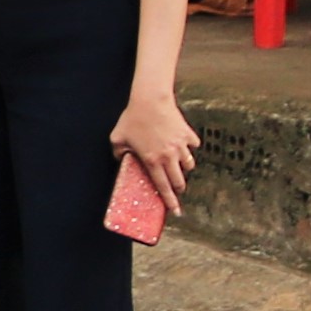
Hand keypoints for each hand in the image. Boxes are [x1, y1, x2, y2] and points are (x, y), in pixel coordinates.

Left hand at [111, 89, 199, 212]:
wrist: (150, 99)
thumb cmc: (132, 118)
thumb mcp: (117, 137)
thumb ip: (118, 152)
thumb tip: (121, 159)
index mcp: (152, 161)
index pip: (163, 187)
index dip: (170, 201)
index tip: (176, 212)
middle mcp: (169, 156)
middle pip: (180, 180)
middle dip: (178, 188)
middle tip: (176, 188)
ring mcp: (181, 146)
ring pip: (189, 165)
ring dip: (184, 168)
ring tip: (177, 165)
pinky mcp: (188, 134)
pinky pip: (193, 146)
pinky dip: (190, 147)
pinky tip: (183, 144)